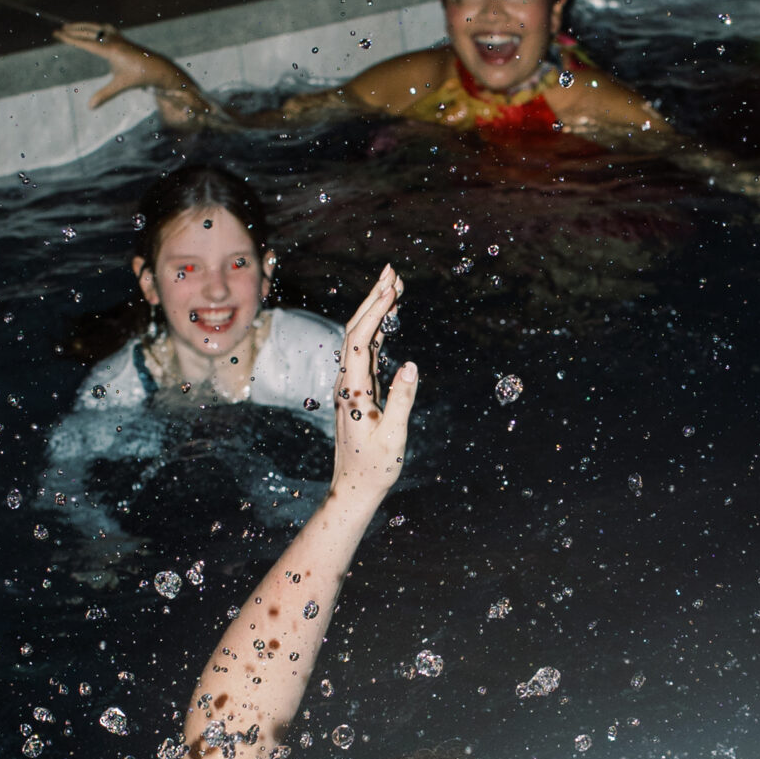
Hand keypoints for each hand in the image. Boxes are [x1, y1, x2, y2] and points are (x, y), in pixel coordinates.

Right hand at [54, 21, 170, 109]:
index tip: (57, 34)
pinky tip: (92, 29)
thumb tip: (90, 107)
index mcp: (110, 49)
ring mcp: (117, 36)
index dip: (69, 38)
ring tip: (70, 27)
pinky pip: (104, 28)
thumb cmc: (138, 77)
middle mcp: (112, 39)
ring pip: (95, 27)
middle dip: (72, 30)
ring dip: (82, 26)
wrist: (157, 68)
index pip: (84, 42)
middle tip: (58, 30)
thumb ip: (104, 95)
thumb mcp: (120, 86)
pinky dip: (95, 27)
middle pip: (87, 31)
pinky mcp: (121, 37)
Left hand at [329, 266, 417, 511]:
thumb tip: (411, 365)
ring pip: (360, 338)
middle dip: (373, 298)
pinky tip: (388, 319)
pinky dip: (378, 331)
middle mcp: (347, 382)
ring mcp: (352, 385)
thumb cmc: (375, 467)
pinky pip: (367, 353)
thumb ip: (401, 400)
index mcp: (353, 390)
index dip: (375, 311)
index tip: (392, 287)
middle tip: (392, 270)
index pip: (360, 340)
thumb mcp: (393, 437)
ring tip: (393, 285)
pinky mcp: (359, 391)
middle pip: (356, 330)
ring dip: (375, 310)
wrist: (355, 488)